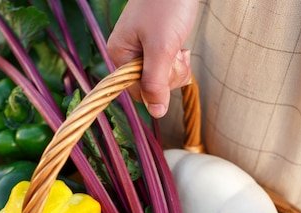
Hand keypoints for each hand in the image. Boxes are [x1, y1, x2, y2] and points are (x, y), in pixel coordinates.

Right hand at [107, 0, 198, 117]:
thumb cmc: (168, 5)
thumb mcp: (162, 48)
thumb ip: (156, 82)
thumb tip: (155, 113)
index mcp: (119, 54)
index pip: (137, 91)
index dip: (158, 86)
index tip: (170, 65)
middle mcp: (127, 53)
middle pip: (150, 85)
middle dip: (169, 75)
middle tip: (177, 53)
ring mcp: (141, 48)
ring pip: (161, 76)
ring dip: (176, 67)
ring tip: (180, 47)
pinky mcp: (154, 43)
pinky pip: (166, 64)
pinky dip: (177, 59)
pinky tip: (181, 44)